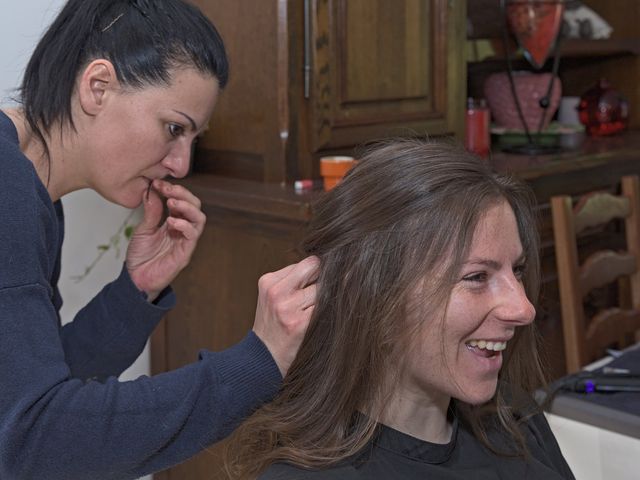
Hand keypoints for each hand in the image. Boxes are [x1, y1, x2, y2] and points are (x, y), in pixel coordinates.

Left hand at [126, 179, 205, 301]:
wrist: (136, 279)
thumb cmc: (141, 257)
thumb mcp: (143, 229)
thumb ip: (151, 212)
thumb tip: (152, 191)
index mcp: (173, 222)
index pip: (182, 201)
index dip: (173, 190)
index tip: (157, 183)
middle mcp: (182, 230)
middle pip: (195, 206)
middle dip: (183, 194)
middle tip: (167, 189)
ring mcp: (185, 241)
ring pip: (199, 218)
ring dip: (187, 207)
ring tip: (172, 202)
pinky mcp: (185, 253)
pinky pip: (192, 235)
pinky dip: (184, 225)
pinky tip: (171, 221)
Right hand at [253, 256, 319, 376]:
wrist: (263, 360)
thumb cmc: (275, 326)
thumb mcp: (275, 298)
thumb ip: (295, 280)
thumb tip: (332, 266)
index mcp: (269, 281)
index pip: (308, 262)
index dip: (319, 272)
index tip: (321, 283)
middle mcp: (277, 292)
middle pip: (316, 268)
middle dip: (325, 278)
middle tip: (322, 296)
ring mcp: (287, 307)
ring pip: (324, 288)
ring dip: (327, 298)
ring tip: (315, 313)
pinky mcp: (300, 323)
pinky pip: (325, 307)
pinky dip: (329, 312)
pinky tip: (321, 321)